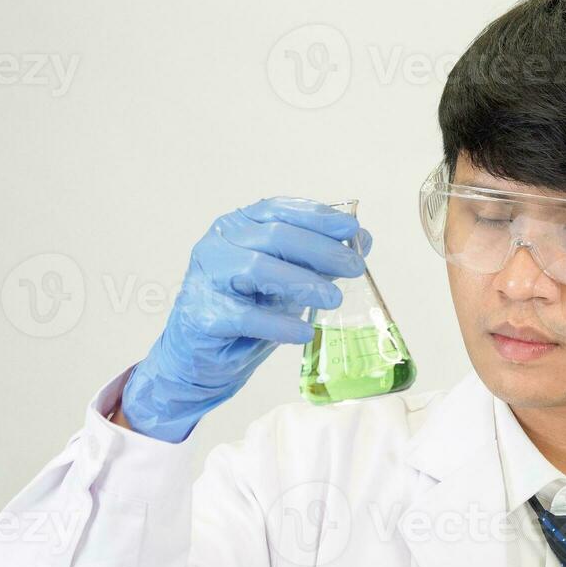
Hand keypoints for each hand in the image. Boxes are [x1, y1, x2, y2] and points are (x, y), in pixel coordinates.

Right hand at [119, 197, 371, 442]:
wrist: (202, 356)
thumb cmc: (246, 310)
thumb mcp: (288, 280)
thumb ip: (320, 259)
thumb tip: (363, 241)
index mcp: (239, 225)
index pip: (280, 210)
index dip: (318, 217)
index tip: (352, 229)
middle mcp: (219, 242)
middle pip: (274, 236)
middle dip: (320, 250)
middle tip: (354, 267)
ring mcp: (207, 276)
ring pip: (258, 268)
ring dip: (302, 282)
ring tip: (334, 298)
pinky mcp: (202, 314)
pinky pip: (245, 316)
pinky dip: (278, 324)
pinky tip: (303, 332)